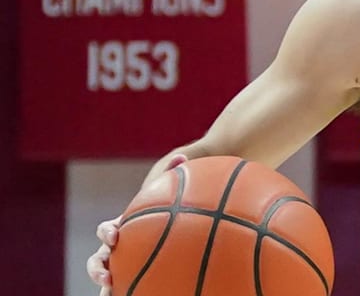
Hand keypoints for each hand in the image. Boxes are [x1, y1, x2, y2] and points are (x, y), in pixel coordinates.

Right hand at [86, 153, 187, 294]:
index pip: (106, 230)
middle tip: (107, 275)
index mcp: (124, 228)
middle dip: (97, 268)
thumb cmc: (173, 207)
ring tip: (112, 294)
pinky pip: (132, 287)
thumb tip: (182, 157)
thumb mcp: (172, 193)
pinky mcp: (134, 278)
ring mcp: (125, 265)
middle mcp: (119, 249)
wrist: (177, 226)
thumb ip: (174, 174)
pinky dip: (129, 292)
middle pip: (98, 260)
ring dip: (106, 286)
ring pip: (108, 279)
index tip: (114, 236)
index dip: (106, 232)